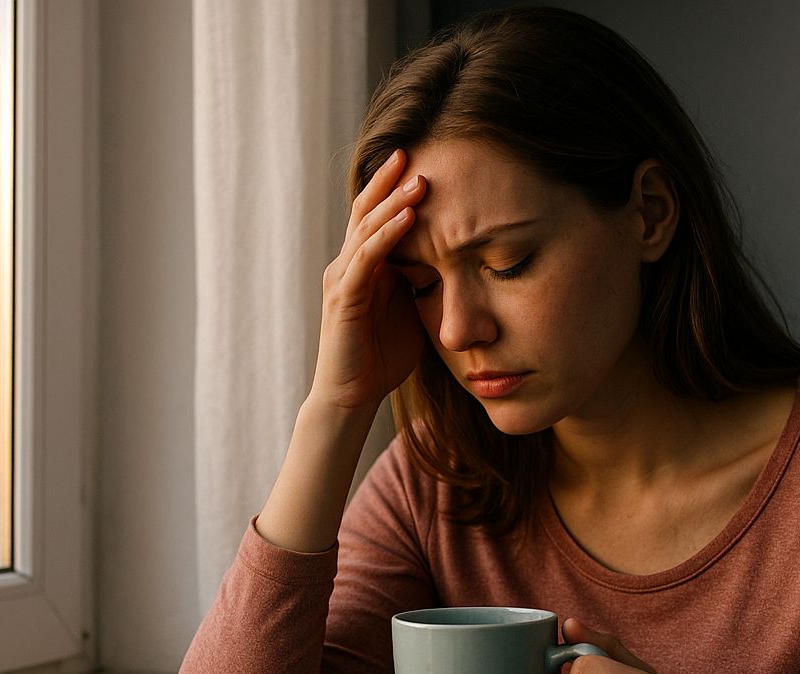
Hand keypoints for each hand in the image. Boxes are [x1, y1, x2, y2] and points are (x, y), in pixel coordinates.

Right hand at [314, 148, 428, 412]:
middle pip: (367, 211)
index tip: (422, 160)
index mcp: (363, 266)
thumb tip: (456, 263)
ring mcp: (342, 280)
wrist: (352, 397)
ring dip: (394, 202)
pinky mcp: (344, 300)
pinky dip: (387, 236)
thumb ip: (423, 284)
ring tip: (419, 178)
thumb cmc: (382, 357)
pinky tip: (408, 218)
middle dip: (390, 181)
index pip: (376, 216)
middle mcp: (347, 265)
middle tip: (414, 149)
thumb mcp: (411, 310)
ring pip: (366, 230)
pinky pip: (366, 260)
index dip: (394, 188)